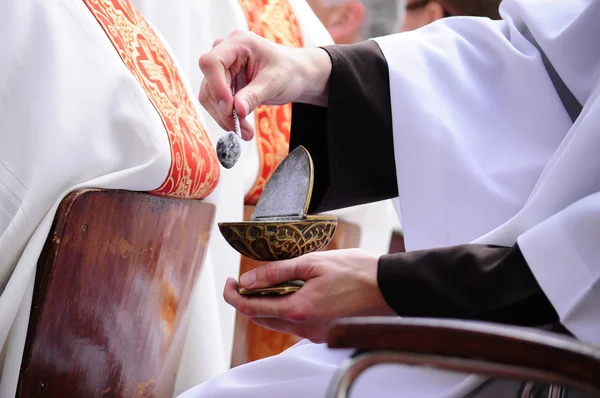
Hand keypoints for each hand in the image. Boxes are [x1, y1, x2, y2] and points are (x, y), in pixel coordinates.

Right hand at [198, 30, 331, 139]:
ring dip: (225, 118)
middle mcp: (225, 54)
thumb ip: (254, 95)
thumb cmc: (288, 70)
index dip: (216, 86)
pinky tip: (242, 127)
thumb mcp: (275, 82)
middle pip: (209, 84)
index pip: (211, 62)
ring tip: (246, 132)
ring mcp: (222, 70)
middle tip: (242, 130)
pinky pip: (217, 104)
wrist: (295, 75)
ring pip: (210, 97)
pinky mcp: (223, 85)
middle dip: (224, 110)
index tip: (230, 107)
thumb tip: (237, 109)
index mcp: (238, 43)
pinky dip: (227, 118)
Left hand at [223, 249, 395, 342]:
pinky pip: (296, 324)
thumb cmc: (356, 271)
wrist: (390, 288)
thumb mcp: (313, 263)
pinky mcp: (326, 334)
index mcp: (298, 310)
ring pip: (279, 323)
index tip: (229, 282)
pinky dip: (286, 309)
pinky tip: (294, 291)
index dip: (233, 295)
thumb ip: (278, 272)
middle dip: (247, 301)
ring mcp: (316, 334)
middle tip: (244, 281)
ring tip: (271, 281)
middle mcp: (305, 328)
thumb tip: (248, 280)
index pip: (251, 308)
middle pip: (261, 319)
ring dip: (268, 305)